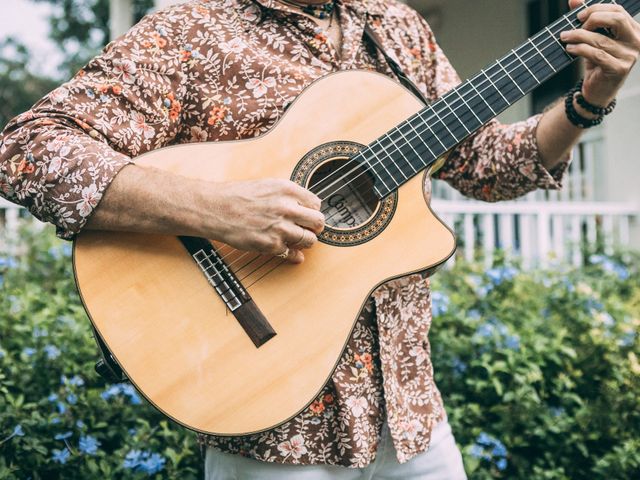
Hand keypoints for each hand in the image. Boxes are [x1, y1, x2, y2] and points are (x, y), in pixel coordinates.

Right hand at [208, 179, 323, 263]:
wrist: (217, 209)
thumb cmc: (239, 196)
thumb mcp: (268, 186)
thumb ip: (290, 195)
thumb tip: (309, 206)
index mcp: (287, 190)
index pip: (316, 204)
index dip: (311, 211)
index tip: (306, 215)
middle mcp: (287, 208)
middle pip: (318, 222)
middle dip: (314, 227)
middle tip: (307, 229)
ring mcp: (280, 228)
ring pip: (309, 240)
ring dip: (304, 241)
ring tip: (294, 239)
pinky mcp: (272, 245)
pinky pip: (292, 253)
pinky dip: (291, 253)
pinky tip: (287, 249)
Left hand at [561, 1, 639, 106]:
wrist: (597, 91)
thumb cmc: (597, 63)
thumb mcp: (593, 39)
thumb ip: (587, 19)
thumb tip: (573, 0)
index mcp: (633, 30)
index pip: (618, 11)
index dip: (597, 8)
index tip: (579, 14)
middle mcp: (636, 41)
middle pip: (617, 19)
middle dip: (593, 18)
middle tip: (576, 24)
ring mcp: (630, 56)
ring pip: (601, 39)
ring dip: (579, 36)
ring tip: (565, 37)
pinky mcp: (619, 69)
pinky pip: (597, 54)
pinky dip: (580, 49)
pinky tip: (570, 49)